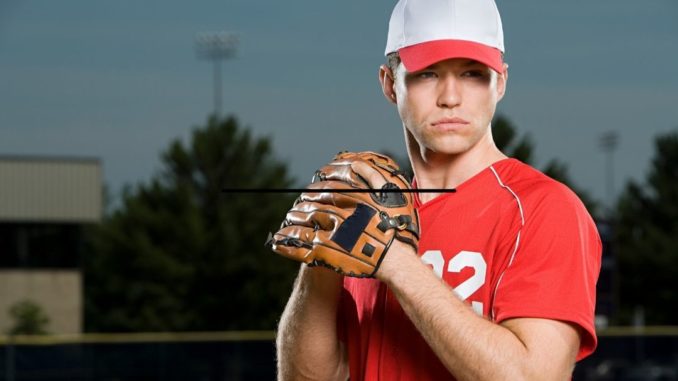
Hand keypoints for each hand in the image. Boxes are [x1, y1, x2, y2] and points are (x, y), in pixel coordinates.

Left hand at [267, 151, 419, 277]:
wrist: (396, 258)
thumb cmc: (397, 226)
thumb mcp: (392, 193)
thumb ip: (373, 174)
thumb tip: (355, 161)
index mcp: (349, 198)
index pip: (326, 187)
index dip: (317, 187)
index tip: (312, 188)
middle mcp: (336, 212)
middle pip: (311, 203)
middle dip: (302, 203)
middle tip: (297, 205)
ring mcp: (328, 232)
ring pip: (302, 221)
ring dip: (293, 219)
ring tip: (288, 220)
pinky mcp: (323, 252)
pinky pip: (299, 246)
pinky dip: (286, 244)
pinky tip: (278, 243)